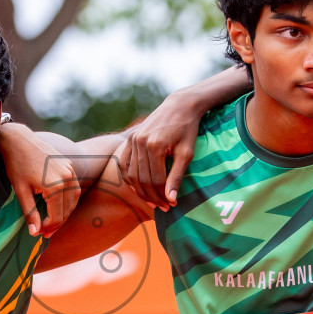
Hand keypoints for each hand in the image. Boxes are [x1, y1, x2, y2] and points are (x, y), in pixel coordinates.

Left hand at [0, 122, 79, 235]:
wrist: (19, 140)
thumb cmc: (16, 165)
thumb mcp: (21, 191)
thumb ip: (30, 213)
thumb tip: (35, 233)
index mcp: (55, 186)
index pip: (57, 217)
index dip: (48, 228)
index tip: (38, 233)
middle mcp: (67, 178)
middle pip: (67, 211)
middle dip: (56, 224)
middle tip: (44, 233)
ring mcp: (71, 171)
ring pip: (73, 201)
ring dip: (64, 213)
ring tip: (51, 222)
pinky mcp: (70, 166)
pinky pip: (74, 189)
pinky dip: (68, 200)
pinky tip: (57, 206)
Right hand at [118, 94, 200, 209]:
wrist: (179, 106)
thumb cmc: (187, 130)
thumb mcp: (186, 153)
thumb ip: (177, 176)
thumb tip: (170, 199)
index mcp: (155, 146)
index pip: (156, 180)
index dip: (163, 196)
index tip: (171, 205)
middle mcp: (140, 143)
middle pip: (143, 179)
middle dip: (153, 196)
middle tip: (163, 207)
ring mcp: (133, 140)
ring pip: (132, 174)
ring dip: (141, 191)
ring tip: (152, 201)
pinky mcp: (130, 138)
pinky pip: (124, 164)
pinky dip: (129, 179)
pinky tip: (138, 189)